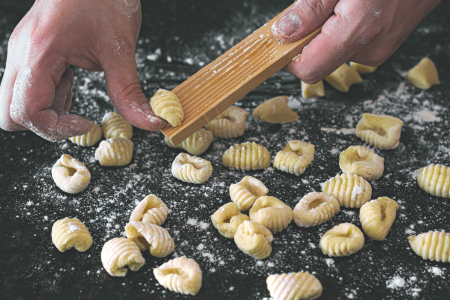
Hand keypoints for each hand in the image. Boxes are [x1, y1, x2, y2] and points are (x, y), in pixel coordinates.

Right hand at [0, 0, 166, 141]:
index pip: (25, 111)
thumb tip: (150, 122)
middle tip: (75, 119)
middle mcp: (23, 54)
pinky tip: (70, 81)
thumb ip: (130, 91)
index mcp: (39, 53)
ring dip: (48, 109)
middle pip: (9, 113)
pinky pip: (30, 87)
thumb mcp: (120, 50)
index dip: (54, 127)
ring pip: (17, 102)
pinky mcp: (32, 52)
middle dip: (43, 125)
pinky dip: (49, 95)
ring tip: (75, 87)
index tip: (85, 124)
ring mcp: (24, 53)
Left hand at [272, 0, 441, 83]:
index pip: (308, 69)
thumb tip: (283, 33)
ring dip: (324, 31)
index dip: (288, 57)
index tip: (280, 38)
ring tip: (340, 2)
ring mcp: (378, 50)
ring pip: (333, 51)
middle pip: (318, 60)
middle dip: (307, 37)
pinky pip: (350, 44)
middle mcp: (369, 50)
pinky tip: (352, 7)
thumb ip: (311, 8)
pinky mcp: (382, 46)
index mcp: (358, 32)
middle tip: (315, 6)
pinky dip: (340, 29)